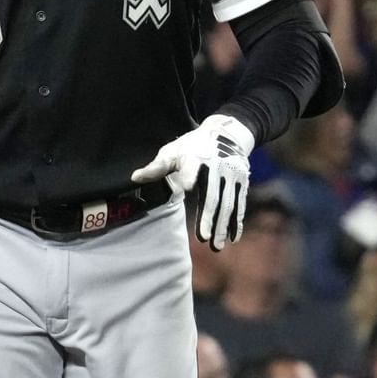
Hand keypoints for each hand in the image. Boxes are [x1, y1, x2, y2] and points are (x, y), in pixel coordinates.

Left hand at [131, 115, 254, 250]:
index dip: (189, 175)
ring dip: (223, 225)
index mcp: (196, 156)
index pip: (192, 166)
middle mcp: (217, 165)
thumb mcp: (173, 151)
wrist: (225, 132)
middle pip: (212, 194)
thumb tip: (134, 178)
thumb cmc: (191, 146)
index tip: (186, 186)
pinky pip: (239, 203)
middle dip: (208, 216)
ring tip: (216, 245)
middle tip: (202, 237)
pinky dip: (236, 222)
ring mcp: (232, 174)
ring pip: (228, 202)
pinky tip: (233, 238)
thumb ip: (157, 167)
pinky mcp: (241, 181)